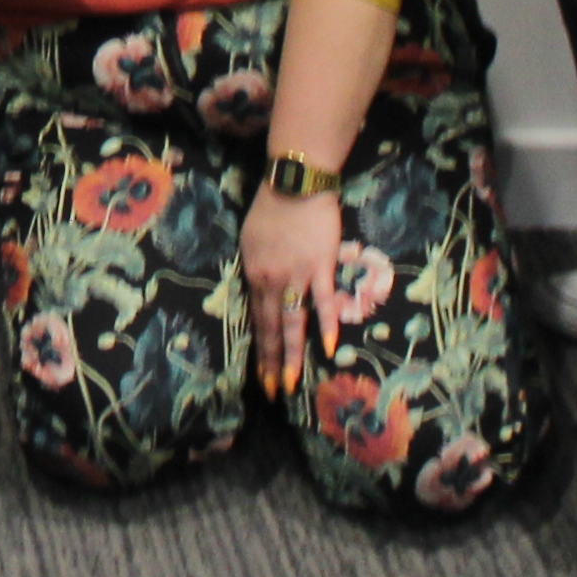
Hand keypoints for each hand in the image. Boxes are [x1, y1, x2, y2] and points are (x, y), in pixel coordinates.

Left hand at [242, 181, 347, 397]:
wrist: (295, 184)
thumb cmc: (271, 209)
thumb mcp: (250, 241)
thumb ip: (257, 270)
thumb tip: (260, 292)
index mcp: (253, 275)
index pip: (256, 321)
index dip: (260, 350)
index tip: (260, 376)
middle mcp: (271, 280)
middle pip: (272, 328)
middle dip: (273, 363)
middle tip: (274, 391)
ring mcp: (296, 275)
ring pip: (293, 322)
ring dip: (293, 355)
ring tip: (293, 381)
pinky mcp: (321, 266)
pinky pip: (322, 300)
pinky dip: (325, 324)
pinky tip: (326, 347)